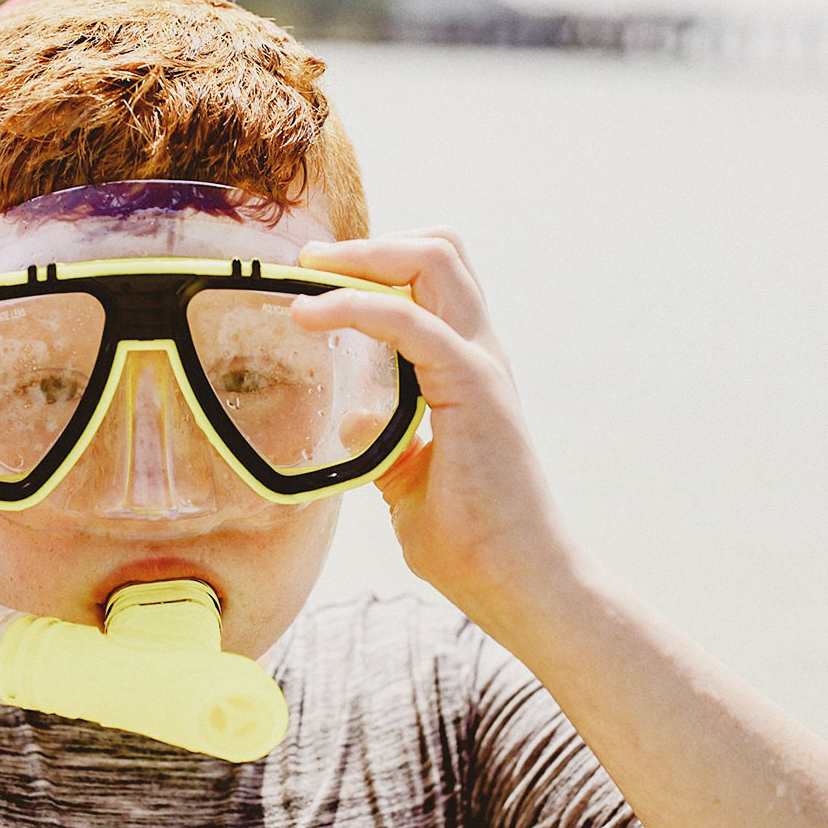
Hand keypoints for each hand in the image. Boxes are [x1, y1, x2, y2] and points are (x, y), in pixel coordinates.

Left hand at [292, 231, 581, 631]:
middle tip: (310, 259)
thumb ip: (387, 446)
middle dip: (370, 244)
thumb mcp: (409, 483)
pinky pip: (411, 323)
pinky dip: (357, 307)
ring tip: (308, 272)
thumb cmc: (472, 544)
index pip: (435, 282)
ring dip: (364, 258)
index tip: (317, 276)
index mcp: (467, 370)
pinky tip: (312, 316)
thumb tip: (351, 423)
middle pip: (440, 251)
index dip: (379, 265)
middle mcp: (480, 355)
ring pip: (435, 262)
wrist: (518, 584)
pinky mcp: (474, 391)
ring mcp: (482, 367)